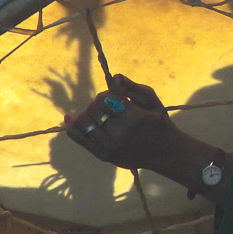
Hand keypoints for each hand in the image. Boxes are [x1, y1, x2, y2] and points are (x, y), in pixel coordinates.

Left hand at [63, 74, 202, 177]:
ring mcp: (111, 147)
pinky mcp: (104, 156)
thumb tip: (115, 77)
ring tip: (99, 114)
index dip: (107, 94)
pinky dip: (71, 127)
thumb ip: (133, 88)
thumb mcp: (151, 100)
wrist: (164, 152)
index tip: (115, 97)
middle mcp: (121, 134)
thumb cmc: (158, 121)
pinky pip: (80, 138)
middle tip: (108, 106)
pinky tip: (68, 118)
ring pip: (84, 122)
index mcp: (135, 118)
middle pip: (93, 109)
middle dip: (98, 103)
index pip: (105, 99)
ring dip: (88, 113)